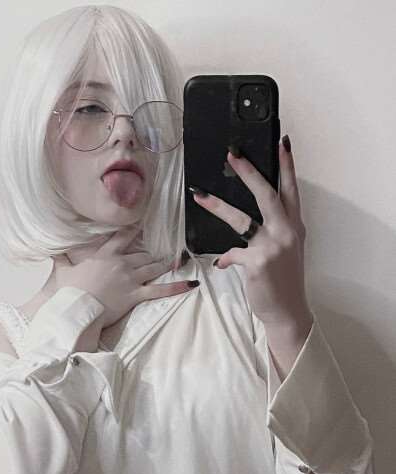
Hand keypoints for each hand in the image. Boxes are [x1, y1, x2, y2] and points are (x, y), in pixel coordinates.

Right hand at [50, 226, 197, 328]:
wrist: (75, 308)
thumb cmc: (68, 291)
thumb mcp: (62, 271)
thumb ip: (60, 259)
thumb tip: (52, 252)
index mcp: (104, 255)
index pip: (121, 237)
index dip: (134, 229)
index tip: (142, 221)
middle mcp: (120, 263)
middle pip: (142, 254)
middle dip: (153, 252)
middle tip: (166, 246)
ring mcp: (130, 278)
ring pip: (153, 267)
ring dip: (166, 263)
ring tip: (178, 259)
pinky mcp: (136, 294)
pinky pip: (161, 290)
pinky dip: (177, 287)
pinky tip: (191, 283)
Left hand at [191, 137, 312, 330]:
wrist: (287, 311)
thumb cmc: (283, 280)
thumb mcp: (287, 250)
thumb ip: (273, 231)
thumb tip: (250, 222)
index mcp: (294, 226)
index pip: (291, 190)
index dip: (287, 166)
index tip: (282, 142)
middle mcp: (286, 232)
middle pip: (267, 194)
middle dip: (249, 172)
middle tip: (233, 154)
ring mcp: (272, 247)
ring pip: (241, 219)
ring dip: (218, 206)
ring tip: (200, 195)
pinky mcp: (257, 263)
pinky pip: (232, 253)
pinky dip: (225, 258)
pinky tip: (221, 263)